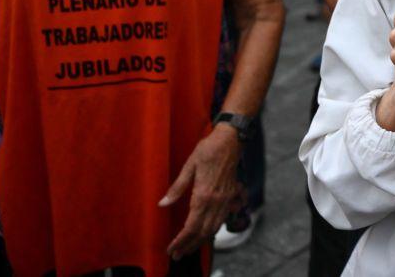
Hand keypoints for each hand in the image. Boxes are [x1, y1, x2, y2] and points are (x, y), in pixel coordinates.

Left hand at [159, 126, 241, 259]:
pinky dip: (212, 230)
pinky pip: (222, 219)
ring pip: (213, 228)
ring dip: (200, 241)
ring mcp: (225, 199)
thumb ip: (177, 187)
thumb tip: (162, 204)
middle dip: (189, 245)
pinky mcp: (230, 196)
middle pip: (203, 232)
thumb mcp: (189, 165)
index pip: (191, 226)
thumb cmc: (208, 149)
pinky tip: (206, 234)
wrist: (231, 140)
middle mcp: (216, 201)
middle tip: (176, 255)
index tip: (170, 249)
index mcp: (204, 194)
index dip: (181, 240)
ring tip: (189, 248)